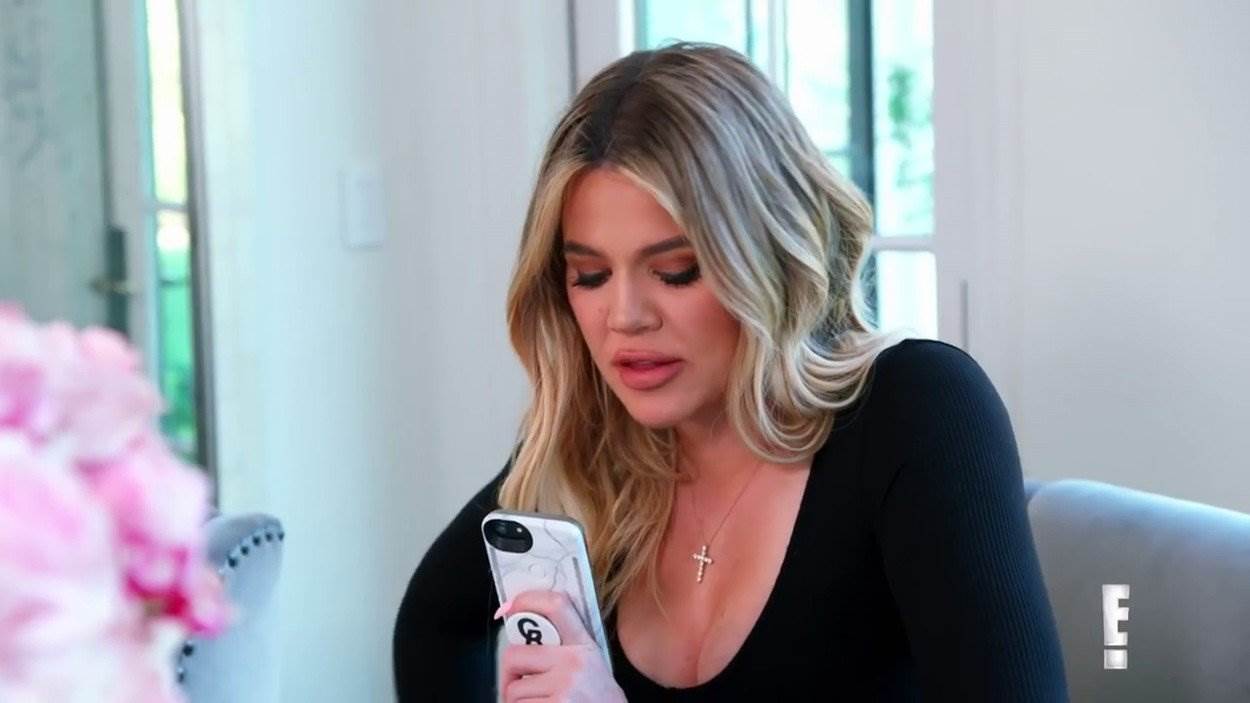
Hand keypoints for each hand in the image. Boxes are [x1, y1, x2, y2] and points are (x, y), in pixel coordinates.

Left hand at [496, 589, 625, 702]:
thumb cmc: (599, 700)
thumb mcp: (590, 665)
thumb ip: (562, 649)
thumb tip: (523, 637)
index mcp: (583, 646)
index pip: (555, 605)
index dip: (526, 600)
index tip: (510, 607)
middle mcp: (574, 662)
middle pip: (514, 655)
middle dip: (507, 674)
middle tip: (515, 683)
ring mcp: (565, 686)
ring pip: (513, 689)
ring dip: (518, 701)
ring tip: (540, 702)